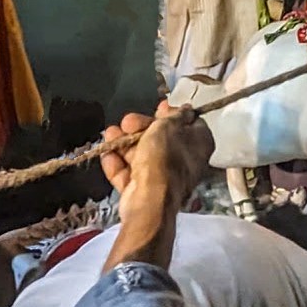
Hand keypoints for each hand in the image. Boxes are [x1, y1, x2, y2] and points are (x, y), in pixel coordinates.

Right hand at [102, 102, 213, 227]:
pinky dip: (118, 163)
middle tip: (127, 121)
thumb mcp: (170, 126)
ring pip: (142, 155)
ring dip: (124, 142)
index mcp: (199, 145)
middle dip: (141, 127)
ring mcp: (163, 178)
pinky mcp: (144, 192)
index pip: (189, 123)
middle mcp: (185, 162)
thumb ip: (176, 115)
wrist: (148, 199)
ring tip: (110, 133)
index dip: (173, 113)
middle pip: (161, 138)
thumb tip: (185, 108)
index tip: (158, 107)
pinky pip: (130, 174)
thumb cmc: (164, 157)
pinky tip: (107, 153)